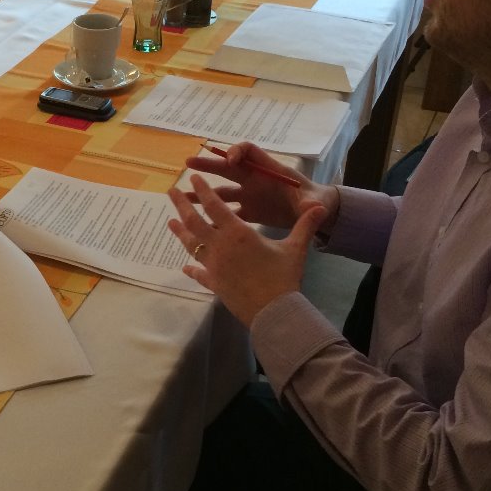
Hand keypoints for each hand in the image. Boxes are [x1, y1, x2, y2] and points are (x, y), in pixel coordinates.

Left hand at [168, 174, 326, 326]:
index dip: (203, 190)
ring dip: (180, 232)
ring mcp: (213, 266)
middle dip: (182, 204)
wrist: (273, 312)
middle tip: (171, 192)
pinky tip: (185, 266)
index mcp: (238, 233)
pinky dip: (192, 268)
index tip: (193, 178)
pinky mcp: (212, 283)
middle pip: (194, 221)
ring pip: (191, 244)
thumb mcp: (295, 249)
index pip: (215, 206)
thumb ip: (305, 226)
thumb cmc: (284, 278)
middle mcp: (220, 246)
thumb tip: (320, 207)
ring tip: (170, 221)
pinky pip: (198, 273)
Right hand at [186, 142, 336, 231]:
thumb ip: (311, 203)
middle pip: (228, 168)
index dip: (238, 152)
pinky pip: (227, 214)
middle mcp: (255, 180)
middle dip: (209, 165)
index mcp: (270, 171)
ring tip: (182, 196)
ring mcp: (249, 196)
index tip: (229, 160)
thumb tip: (312, 205)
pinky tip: (198, 224)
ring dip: (203, 193)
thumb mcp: (316, 201)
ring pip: (222, 192)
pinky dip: (213, 217)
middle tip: (189, 163)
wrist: (317, 214)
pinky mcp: (249, 213)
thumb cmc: (317, 201)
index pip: (250, 153)